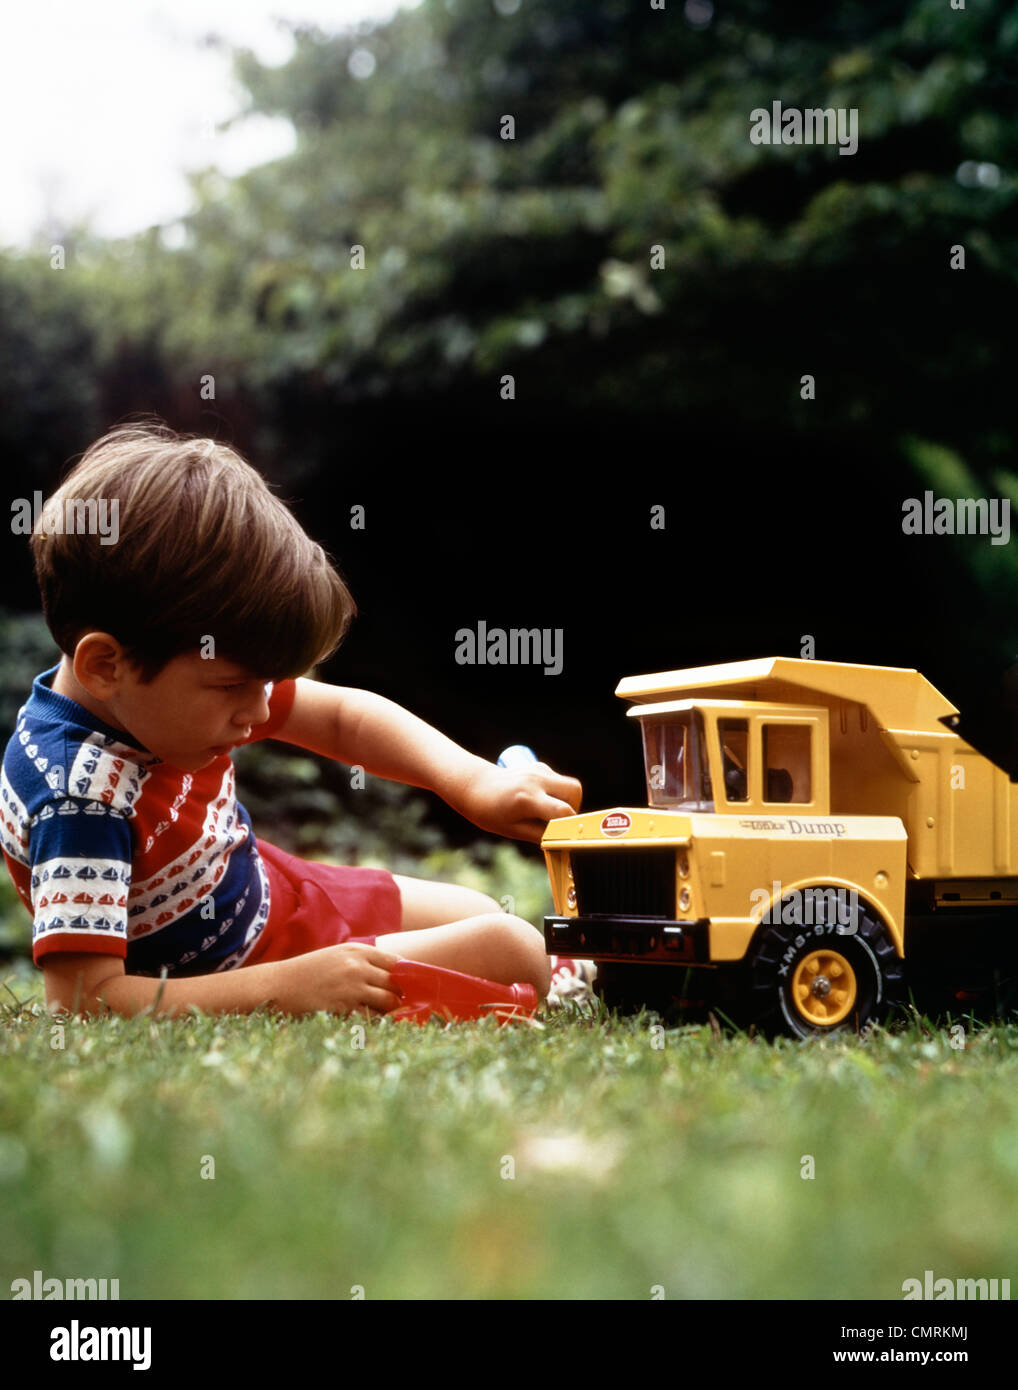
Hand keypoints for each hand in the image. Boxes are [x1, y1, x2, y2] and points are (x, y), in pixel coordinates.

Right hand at [275, 942, 402, 1016]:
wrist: (278, 985)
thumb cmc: (309, 972)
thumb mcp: (337, 956)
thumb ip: (363, 961)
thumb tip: (394, 975)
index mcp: (358, 951)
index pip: (397, 962)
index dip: (406, 976)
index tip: (406, 986)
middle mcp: (358, 967)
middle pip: (396, 984)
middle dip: (399, 996)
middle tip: (396, 1004)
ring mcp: (351, 988)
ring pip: (388, 1002)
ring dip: (388, 1011)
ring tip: (381, 1013)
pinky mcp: (343, 1008)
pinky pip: (371, 1018)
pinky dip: (373, 1022)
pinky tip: (365, 1021)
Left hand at [452, 759, 581, 842]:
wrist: (474, 787)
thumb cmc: (489, 812)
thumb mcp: (513, 830)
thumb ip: (540, 837)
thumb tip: (563, 845)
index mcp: (527, 798)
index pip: (562, 811)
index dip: (568, 826)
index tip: (565, 836)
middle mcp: (535, 781)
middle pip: (574, 791)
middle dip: (574, 808)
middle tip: (560, 821)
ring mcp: (538, 770)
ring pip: (570, 784)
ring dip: (567, 800)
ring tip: (549, 811)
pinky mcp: (539, 767)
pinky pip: (559, 781)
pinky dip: (558, 793)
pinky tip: (541, 800)